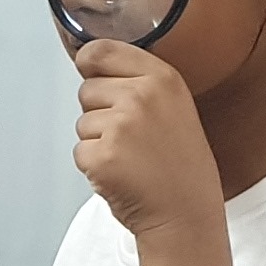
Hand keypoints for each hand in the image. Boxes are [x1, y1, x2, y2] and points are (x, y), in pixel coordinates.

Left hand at [74, 40, 224, 237]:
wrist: (186, 214)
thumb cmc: (180, 165)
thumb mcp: (175, 107)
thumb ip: (139, 82)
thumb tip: (88, 62)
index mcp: (162, 78)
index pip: (101, 51)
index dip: (89, 64)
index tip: (91, 73)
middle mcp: (141, 97)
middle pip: (86, 90)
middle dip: (99, 112)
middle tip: (131, 139)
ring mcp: (120, 126)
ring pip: (82, 123)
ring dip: (98, 142)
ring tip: (131, 159)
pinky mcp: (102, 156)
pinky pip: (80, 152)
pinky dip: (94, 167)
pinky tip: (122, 174)